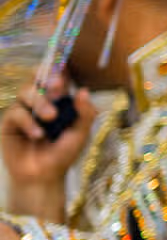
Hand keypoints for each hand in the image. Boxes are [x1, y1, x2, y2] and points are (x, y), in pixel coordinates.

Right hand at [2, 77, 94, 220]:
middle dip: (48, 77)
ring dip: (40, 102)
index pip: (57, 77)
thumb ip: (84, 114)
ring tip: (51, 117)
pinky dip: (28, 122)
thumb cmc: (63, 154)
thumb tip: (83, 91)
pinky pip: (16, 113)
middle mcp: (40, 101)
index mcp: (59, 100)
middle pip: (38, 78)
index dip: (58, 67)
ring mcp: (24, 111)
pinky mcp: (9, 124)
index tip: (64, 62)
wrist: (44, 177)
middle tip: (58, 85)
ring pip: (26, 92)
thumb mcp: (80, 134)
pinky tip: (38, 134)